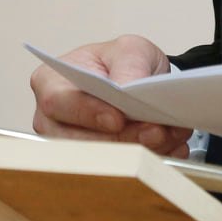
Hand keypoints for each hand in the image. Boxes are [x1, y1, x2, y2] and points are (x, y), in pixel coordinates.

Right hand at [29, 34, 194, 157]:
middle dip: (123, 139)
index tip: (118, 119)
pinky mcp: (96, 165)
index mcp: (51, 83)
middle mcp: (54, 120)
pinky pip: (120, 171)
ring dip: (141, 152)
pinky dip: (151, 160)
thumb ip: (128, 64)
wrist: (137, 81)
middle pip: (80, 140)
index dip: (88, 114)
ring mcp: (71, 146)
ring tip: (169, 137)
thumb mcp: (129, 49)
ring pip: (101, 161)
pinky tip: (170, 149)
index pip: (60, 103)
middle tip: (156, 132)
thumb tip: (126, 87)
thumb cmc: (120, 63)